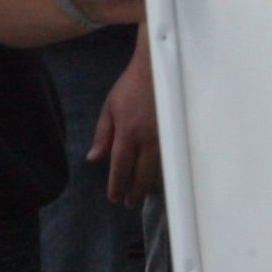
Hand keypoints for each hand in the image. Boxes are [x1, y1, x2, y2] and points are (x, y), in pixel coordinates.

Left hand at [93, 36, 161, 205]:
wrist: (157, 69)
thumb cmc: (130, 87)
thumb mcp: (109, 108)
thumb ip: (102, 135)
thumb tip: (94, 158)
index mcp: (127, 133)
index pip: (120, 168)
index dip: (117, 186)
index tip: (114, 197)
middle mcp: (147, 140)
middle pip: (141, 176)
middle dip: (135, 193)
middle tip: (129, 203)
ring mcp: (165, 139)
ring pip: (159, 173)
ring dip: (150, 187)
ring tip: (143, 194)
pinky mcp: (177, 135)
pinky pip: (170, 163)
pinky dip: (164, 175)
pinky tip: (159, 180)